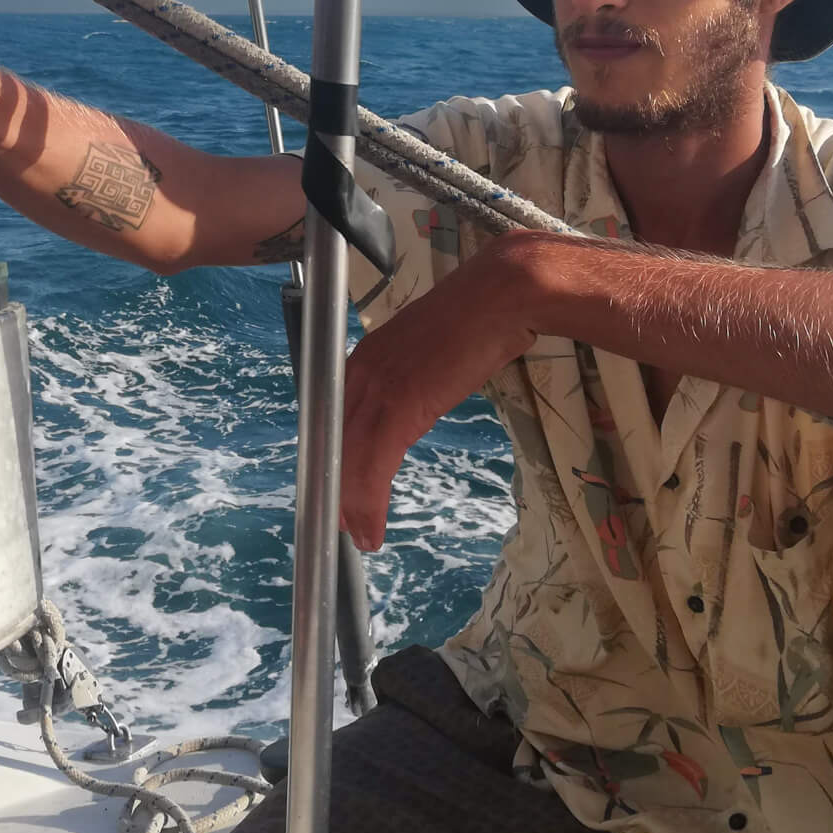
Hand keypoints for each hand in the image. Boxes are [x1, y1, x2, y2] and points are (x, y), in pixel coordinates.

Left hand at [338, 235, 543, 550]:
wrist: (502, 295)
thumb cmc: (477, 319)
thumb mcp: (430, 354)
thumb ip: (411, 378)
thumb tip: (413, 399)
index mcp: (363, 359)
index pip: (331, 418)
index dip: (330, 458)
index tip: (334, 488)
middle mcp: (358, 371)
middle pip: (331, 443)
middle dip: (332, 489)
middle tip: (339, 524)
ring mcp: (376, 386)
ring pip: (346, 459)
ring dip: (349, 506)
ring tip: (358, 536)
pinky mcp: (399, 404)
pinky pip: (373, 465)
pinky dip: (369, 503)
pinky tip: (372, 530)